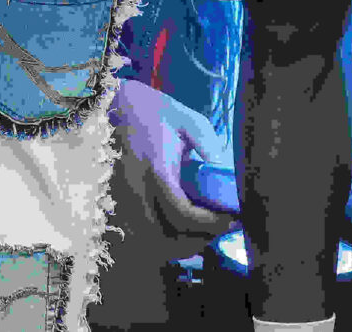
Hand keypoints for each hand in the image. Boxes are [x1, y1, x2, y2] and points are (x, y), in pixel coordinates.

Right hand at [110, 77, 237, 238]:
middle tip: (221, 229)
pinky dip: (163, 240)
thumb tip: (230, 178)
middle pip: (164, 236)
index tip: (233, 218)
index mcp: (156, 169)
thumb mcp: (190, 121)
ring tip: (204, 232)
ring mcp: (124, 198)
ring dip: (180, 244)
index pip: (181, 212)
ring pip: (150, 241)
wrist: (118, 106)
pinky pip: (141, 234)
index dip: (210, 223)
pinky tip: (182, 231)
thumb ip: (210, 148)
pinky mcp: (119, 202)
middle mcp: (137, 188)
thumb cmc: (157, 113)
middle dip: (197, 239)